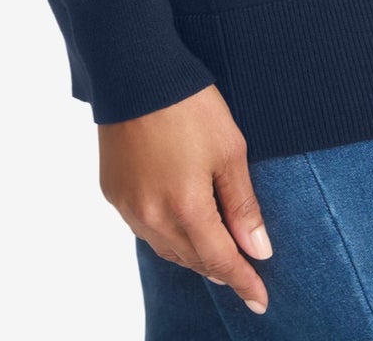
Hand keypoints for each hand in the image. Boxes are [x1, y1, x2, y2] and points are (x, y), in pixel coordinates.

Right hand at [99, 83, 273, 315]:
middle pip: (192, 259)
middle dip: (220, 268)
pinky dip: (165, 234)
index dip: (243, 281)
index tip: (260, 300)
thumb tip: (258, 250)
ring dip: (192, 254)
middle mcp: (153, 216)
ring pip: (166, 248)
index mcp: (186, 207)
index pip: (221, 260)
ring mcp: (128, 206)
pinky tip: (178, 226)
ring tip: (213, 254)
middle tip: (243, 274)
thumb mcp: (229, 150)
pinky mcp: (113, 192)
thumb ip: (242, 205)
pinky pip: (143, 228)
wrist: (136, 72)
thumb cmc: (188, 105)